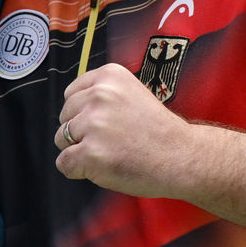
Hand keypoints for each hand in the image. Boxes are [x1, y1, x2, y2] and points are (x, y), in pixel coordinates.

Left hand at [56, 63, 192, 196]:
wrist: (184, 157)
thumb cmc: (159, 131)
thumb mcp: (132, 93)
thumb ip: (101, 94)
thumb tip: (70, 106)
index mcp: (109, 76)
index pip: (71, 94)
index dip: (83, 113)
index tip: (104, 123)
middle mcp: (99, 95)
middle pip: (64, 116)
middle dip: (80, 132)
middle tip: (111, 141)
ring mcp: (94, 124)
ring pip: (61, 139)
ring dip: (78, 150)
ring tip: (109, 152)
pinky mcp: (91, 153)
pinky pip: (64, 163)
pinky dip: (77, 170)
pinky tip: (102, 167)